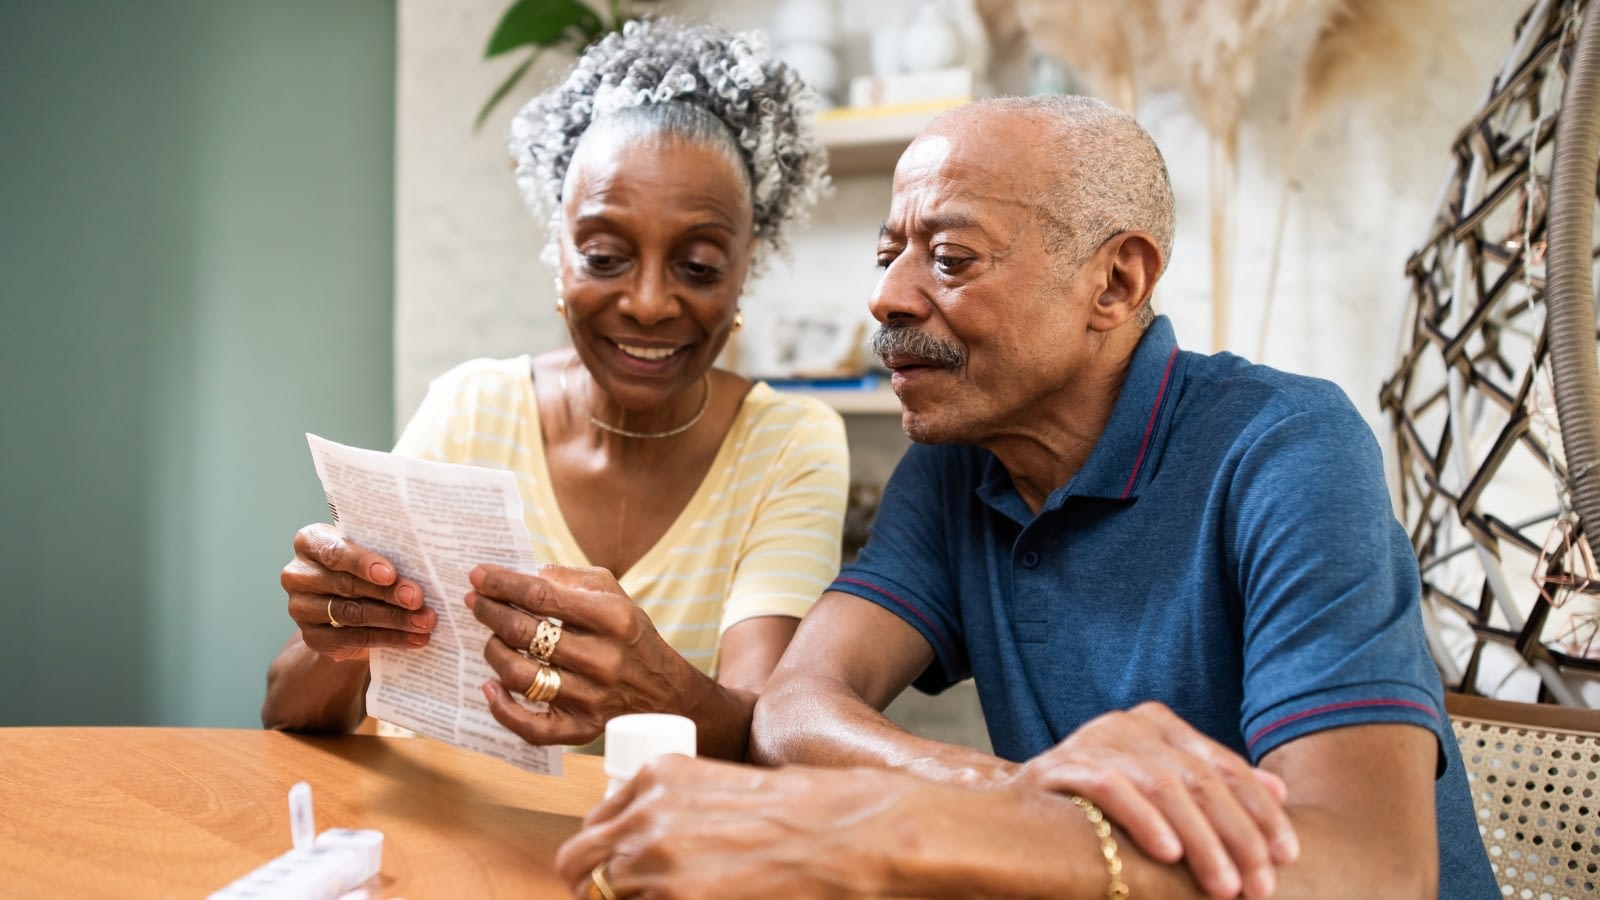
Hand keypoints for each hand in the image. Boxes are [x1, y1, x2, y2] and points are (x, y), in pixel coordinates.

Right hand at [279, 523, 433, 661]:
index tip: (390, 574)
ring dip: (394, 619)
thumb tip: (424, 569)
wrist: (345, 609)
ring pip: (352, 614)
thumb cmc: (363, 568)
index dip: (363, 563)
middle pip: (347, 585)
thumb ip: (385, 554)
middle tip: (418, 599)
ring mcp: (300, 608)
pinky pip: (354, 639)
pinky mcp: (312, 637)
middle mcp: (298, 574)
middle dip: (388, 593)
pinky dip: (389, 639)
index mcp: (310, 542)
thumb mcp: (369, 553)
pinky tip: (414, 638)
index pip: (335, 552)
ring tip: (424, 621)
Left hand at [466, 563, 695, 746]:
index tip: (478, 575)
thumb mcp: (615, 594)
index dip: (502, 584)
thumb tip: (525, 574)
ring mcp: (591, 697)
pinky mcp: (582, 728)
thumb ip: (571, 578)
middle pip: (524, 633)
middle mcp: (602, 658)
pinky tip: (490, 688)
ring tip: (491, 639)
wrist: (666, 691)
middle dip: (489, 612)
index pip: (541, 596)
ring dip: (493, 652)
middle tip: (474, 602)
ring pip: (520, 675)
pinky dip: (502, 708)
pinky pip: (531, 726)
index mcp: (612, 618)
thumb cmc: (630, 635)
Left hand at [555, 755, 910, 898]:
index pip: (593, 827)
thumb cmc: (810, 812)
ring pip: (604, 897)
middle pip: (579, 867)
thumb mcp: (729, 789)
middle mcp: (645, 814)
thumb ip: (680, 812)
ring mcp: (656, 862)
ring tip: (681, 894)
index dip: (604, 859)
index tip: (620, 875)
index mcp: (658, 776)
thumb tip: (651, 850)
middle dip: (597, 888)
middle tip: (629, 897)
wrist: (852, 834)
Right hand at [1011, 701, 1297, 898]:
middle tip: (1260, 886)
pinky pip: (1112, 789)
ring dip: (1201, 841)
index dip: (1261, 812)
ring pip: (1164, 787)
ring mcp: (1095, 739)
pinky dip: (1144, 820)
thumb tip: (1279, 791)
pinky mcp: (1063, 764)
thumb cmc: (1100, 810)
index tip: (1287, 855)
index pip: (1225, 766)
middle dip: (1237, 837)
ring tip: (1224, 885)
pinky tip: (1169, 853)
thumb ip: (1215, 788)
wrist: (1016, 815)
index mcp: (1160, 724)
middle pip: (1200, 780)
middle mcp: (1130, 724)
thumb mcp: (1164, 793)